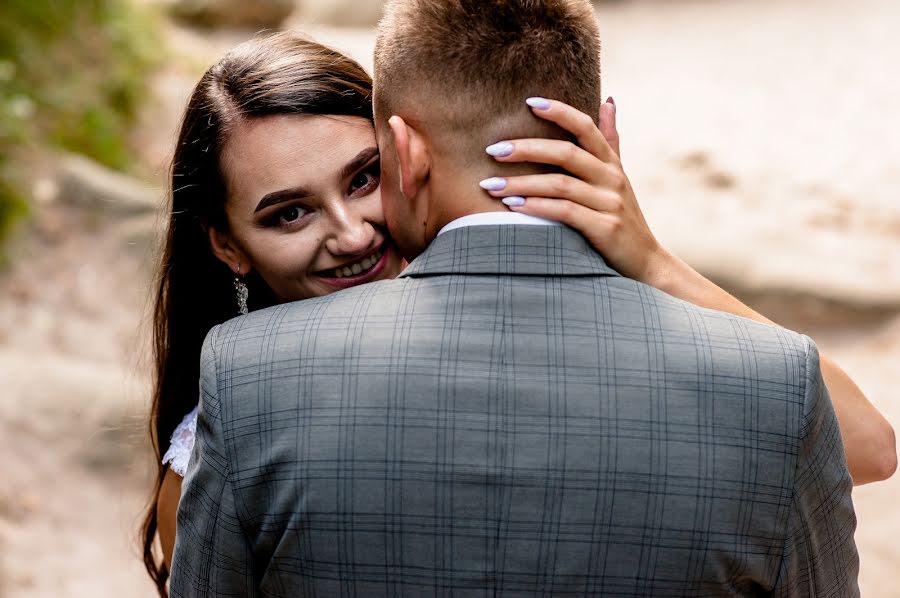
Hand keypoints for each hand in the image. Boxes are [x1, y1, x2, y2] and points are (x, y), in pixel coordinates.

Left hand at [481, 97, 671, 284]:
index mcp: (611, 163)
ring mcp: (610, 203)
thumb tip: (608, 102)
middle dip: (526, 149)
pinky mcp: (605, 228)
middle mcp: (612, 178)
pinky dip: (536, 207)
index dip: (560, 111)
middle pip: (565, 153)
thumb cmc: (624, 218)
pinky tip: (512, 207)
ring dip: (521, 183)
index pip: (585, 127)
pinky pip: (564, 212)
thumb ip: (610, 141)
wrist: (646, 263)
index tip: (529, 102)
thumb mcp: (619, 177)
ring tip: (490, 185)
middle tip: (492, 150)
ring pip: (560, 184)